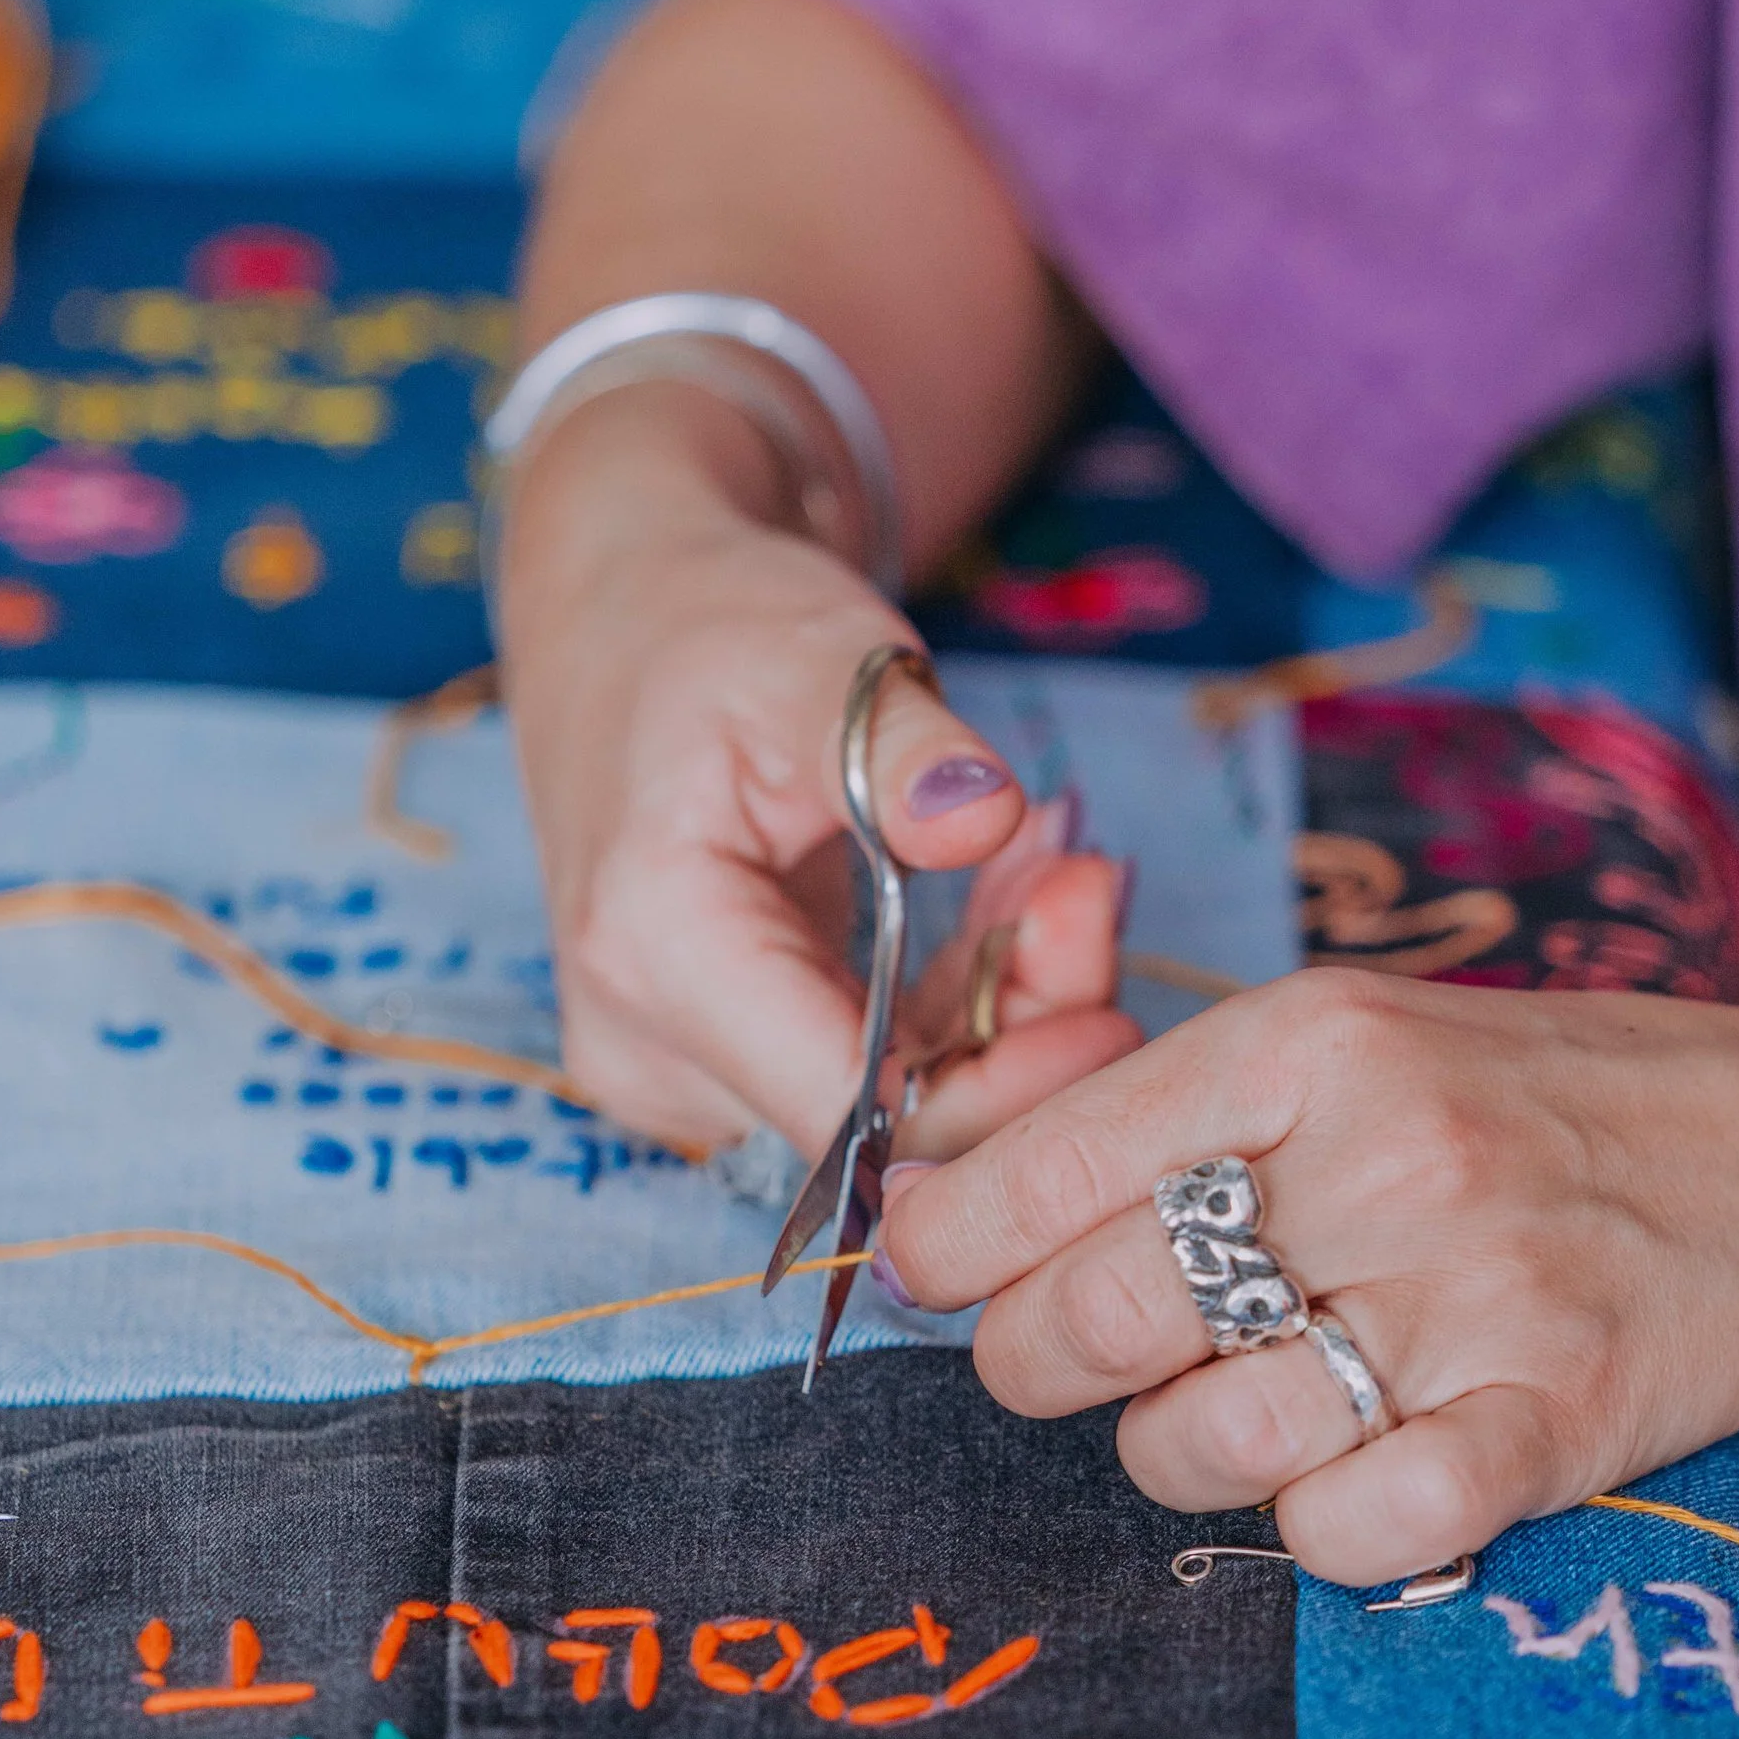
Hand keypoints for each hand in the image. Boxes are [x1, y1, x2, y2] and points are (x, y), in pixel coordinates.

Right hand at [501, 391, 1137, 1155]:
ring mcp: (683, 1066)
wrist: (624, 619)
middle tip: (1093, 885)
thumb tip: (987, 812)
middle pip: (887, 1119)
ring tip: (1058, 865)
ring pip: (897, 1101)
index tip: (1115, 1011)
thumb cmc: (708, 625)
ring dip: (1005, 998)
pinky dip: (964, 991)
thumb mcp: (815, 659)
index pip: (855, 1111)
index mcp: (656, 954)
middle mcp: (651, 1046)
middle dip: (1021, 1024)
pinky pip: (879, 1063)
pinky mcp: (726, 1057)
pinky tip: (1015, 890)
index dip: (1000, 1085)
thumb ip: (902, 748)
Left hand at [877, 967, 1738, 1584]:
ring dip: (1180, 1456)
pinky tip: (1354, 1478)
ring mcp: (1478, 1293)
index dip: (947, 1250)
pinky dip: (1320, 1532)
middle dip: (1042, 1367)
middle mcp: (1389, 1156)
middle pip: (1086, 1319)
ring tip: (1241, 1412)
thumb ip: (1150, 1109)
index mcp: (1312, 1041)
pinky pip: (1348, 1530)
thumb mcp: (1351, 1046)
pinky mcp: (1556, 1421)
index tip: (942, 1277)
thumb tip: (924, 1195)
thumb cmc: (1543, 1108)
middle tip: (1084, 1362)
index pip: (1037, 1167)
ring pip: (1194, 1442)